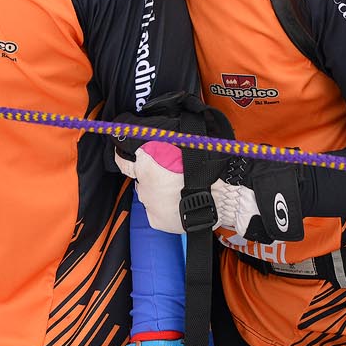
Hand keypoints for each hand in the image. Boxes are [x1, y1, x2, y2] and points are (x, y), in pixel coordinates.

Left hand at [114, 143, 304, 242]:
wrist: (224, 192)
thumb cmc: (208, 162)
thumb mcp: (184, 137)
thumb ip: (163, 133)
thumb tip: (147, 124)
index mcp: (147, 161)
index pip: (122, 158)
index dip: (125, 154)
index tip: (126, 153)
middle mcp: (143, 184)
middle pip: (141, 177)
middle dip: (151, 173)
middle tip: (172, 172)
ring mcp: (149, 203)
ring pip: (149, 195)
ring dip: (158, 191)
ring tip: (180, 189)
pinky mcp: (156, 220)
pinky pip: (156, 212)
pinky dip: (164, 208)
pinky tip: (180, 202)